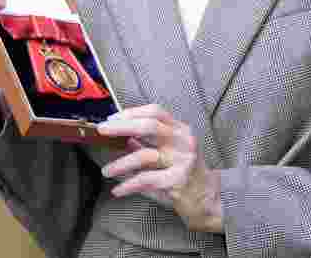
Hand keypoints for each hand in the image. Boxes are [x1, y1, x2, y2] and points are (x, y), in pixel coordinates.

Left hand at [97, 104, 223, 232]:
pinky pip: (146, 180)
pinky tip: (118, 190)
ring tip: (106, 171)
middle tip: (102, 130)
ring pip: (144, 155)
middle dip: (122, 126)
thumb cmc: (185, 173)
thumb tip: (123, 137)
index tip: (113, 118)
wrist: (208, 199)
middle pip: (149, 126)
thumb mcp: (171, 153)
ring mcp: (182, 160)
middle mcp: (183, 141)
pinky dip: (128, 185)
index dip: (132, 112)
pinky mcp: (178, 180)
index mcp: (181, 130)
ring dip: (120, 164)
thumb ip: (150, 144)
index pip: (156, 112)